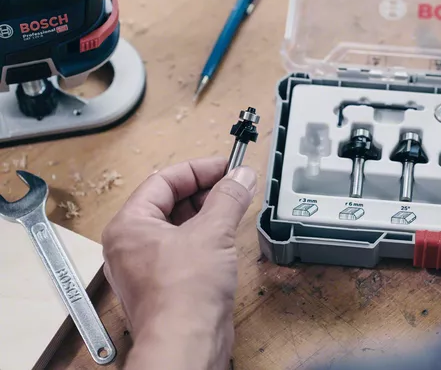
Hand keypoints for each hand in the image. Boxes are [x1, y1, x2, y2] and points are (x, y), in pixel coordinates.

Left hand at [102, 157, 256, 369]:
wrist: (186, 344)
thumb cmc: (183, 294)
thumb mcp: (213, 232)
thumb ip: (229, 197)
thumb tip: (241, 176)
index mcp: (129, 225)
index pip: (163, 181)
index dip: (198, 169)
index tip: (226, 167)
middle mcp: (132, 245)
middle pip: (169, 202)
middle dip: (205, 191)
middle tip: (234, 184)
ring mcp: (147, 267)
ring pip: (178, 227)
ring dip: (207, 213)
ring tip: (235, 206)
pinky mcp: (165, 284)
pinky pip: (184, 249)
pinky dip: (205, 237)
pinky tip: (227, 235)